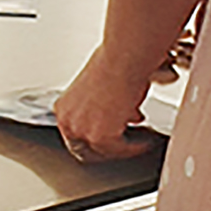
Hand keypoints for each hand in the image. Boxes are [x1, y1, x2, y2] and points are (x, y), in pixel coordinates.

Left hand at [51, 46, 166, 164]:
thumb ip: (104, 106)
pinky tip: (147, 141)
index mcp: (63, 107)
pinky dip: (136, 147)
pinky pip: (121, 150)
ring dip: (125, 146)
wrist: (123, 58)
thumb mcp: (101, 88)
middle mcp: (67, 120)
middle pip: (87, 149)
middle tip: (127, 142)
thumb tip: (122, 115)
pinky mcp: (100, 137)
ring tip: (141, 140)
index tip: (112, 136)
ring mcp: (81, 130)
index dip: (96, 138)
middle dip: (110, 145)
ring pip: (105, 151)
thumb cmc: (113, 62)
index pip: (75, 136)